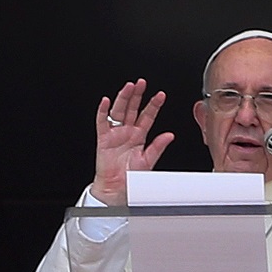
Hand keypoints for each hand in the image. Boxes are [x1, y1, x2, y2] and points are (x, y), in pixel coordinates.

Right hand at [91, 78, 174, 204]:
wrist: (117, 188)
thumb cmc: (131, 177)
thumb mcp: (148, 161)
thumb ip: (158, 147)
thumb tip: (170, 136)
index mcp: (139, 136)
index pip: (148, 116)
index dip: (154, 105)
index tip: (161, 95)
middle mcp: (127, 132)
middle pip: (132, 109)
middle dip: (137, 95)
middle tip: (142, 83)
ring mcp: (115, 133)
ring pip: (119, 111)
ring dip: (123, 98)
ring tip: (128, 87)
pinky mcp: (103, 138)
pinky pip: (102, 122)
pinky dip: (102, 112)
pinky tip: (105, 102)